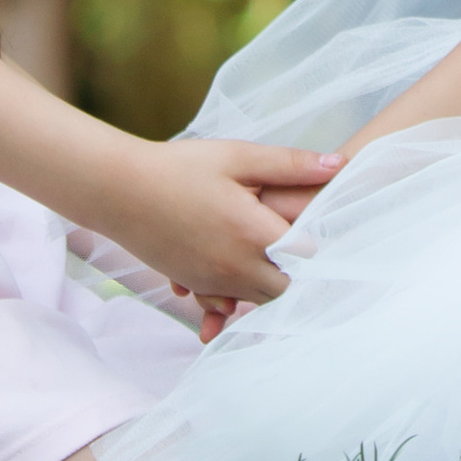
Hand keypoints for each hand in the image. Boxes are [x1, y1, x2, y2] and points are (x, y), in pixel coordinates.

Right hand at [100, 133, 338, 307]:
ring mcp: (213, 283)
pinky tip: (246, 265)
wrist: (120, 190)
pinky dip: (243, 293)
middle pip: (289, 289)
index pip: (308, 259)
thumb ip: (290, 165)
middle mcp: (236, 267)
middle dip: (302, 272)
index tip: (338, 232)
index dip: (326, 248)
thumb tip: (340, 164)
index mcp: (252, 232)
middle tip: (310, 245)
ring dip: (275, 283)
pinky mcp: (196, 286)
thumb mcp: (237, 156)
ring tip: (283, 254)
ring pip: (262, 301)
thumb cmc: (181, 167)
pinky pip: (231, 303)